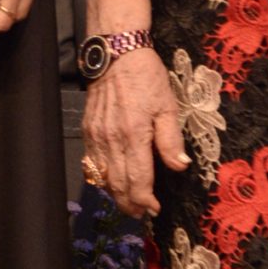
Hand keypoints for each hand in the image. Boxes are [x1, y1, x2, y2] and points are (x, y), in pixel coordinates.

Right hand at [82, 45, 188, 219]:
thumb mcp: (168, 106)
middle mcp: (111, 140)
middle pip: (118, 185)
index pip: (138, 180)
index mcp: (134, 136)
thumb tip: (179, 166)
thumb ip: (171, 139)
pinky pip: (91, 163)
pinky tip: (111, 182)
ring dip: (115, 194)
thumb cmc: (146, 77)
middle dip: (130, 204)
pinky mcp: (88, 130)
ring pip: (102, 177)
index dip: (145, 201)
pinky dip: (101, 178)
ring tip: (129, 202)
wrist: (116, 54)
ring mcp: (96, 136)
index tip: (154, 209)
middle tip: (141, 213)